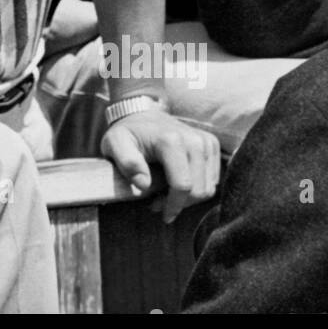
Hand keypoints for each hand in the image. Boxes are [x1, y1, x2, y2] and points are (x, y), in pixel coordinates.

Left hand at [100, 109, 220, 223]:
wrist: (143, 115)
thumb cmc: (128, 133)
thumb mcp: (114, 144)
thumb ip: (126, 163)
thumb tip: (143, 184)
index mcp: (170, 141)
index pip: (182, 186)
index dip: (173, 206)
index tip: (161, 213)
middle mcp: (193, 140)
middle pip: (199, 190)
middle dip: (180, 203)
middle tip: (158, 203)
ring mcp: (206, 141)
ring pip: (208, 188)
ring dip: (189, 198)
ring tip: (166, 193)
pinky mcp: (211, 144)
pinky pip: (213, 180)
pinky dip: (197, 187)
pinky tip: (178, 184)